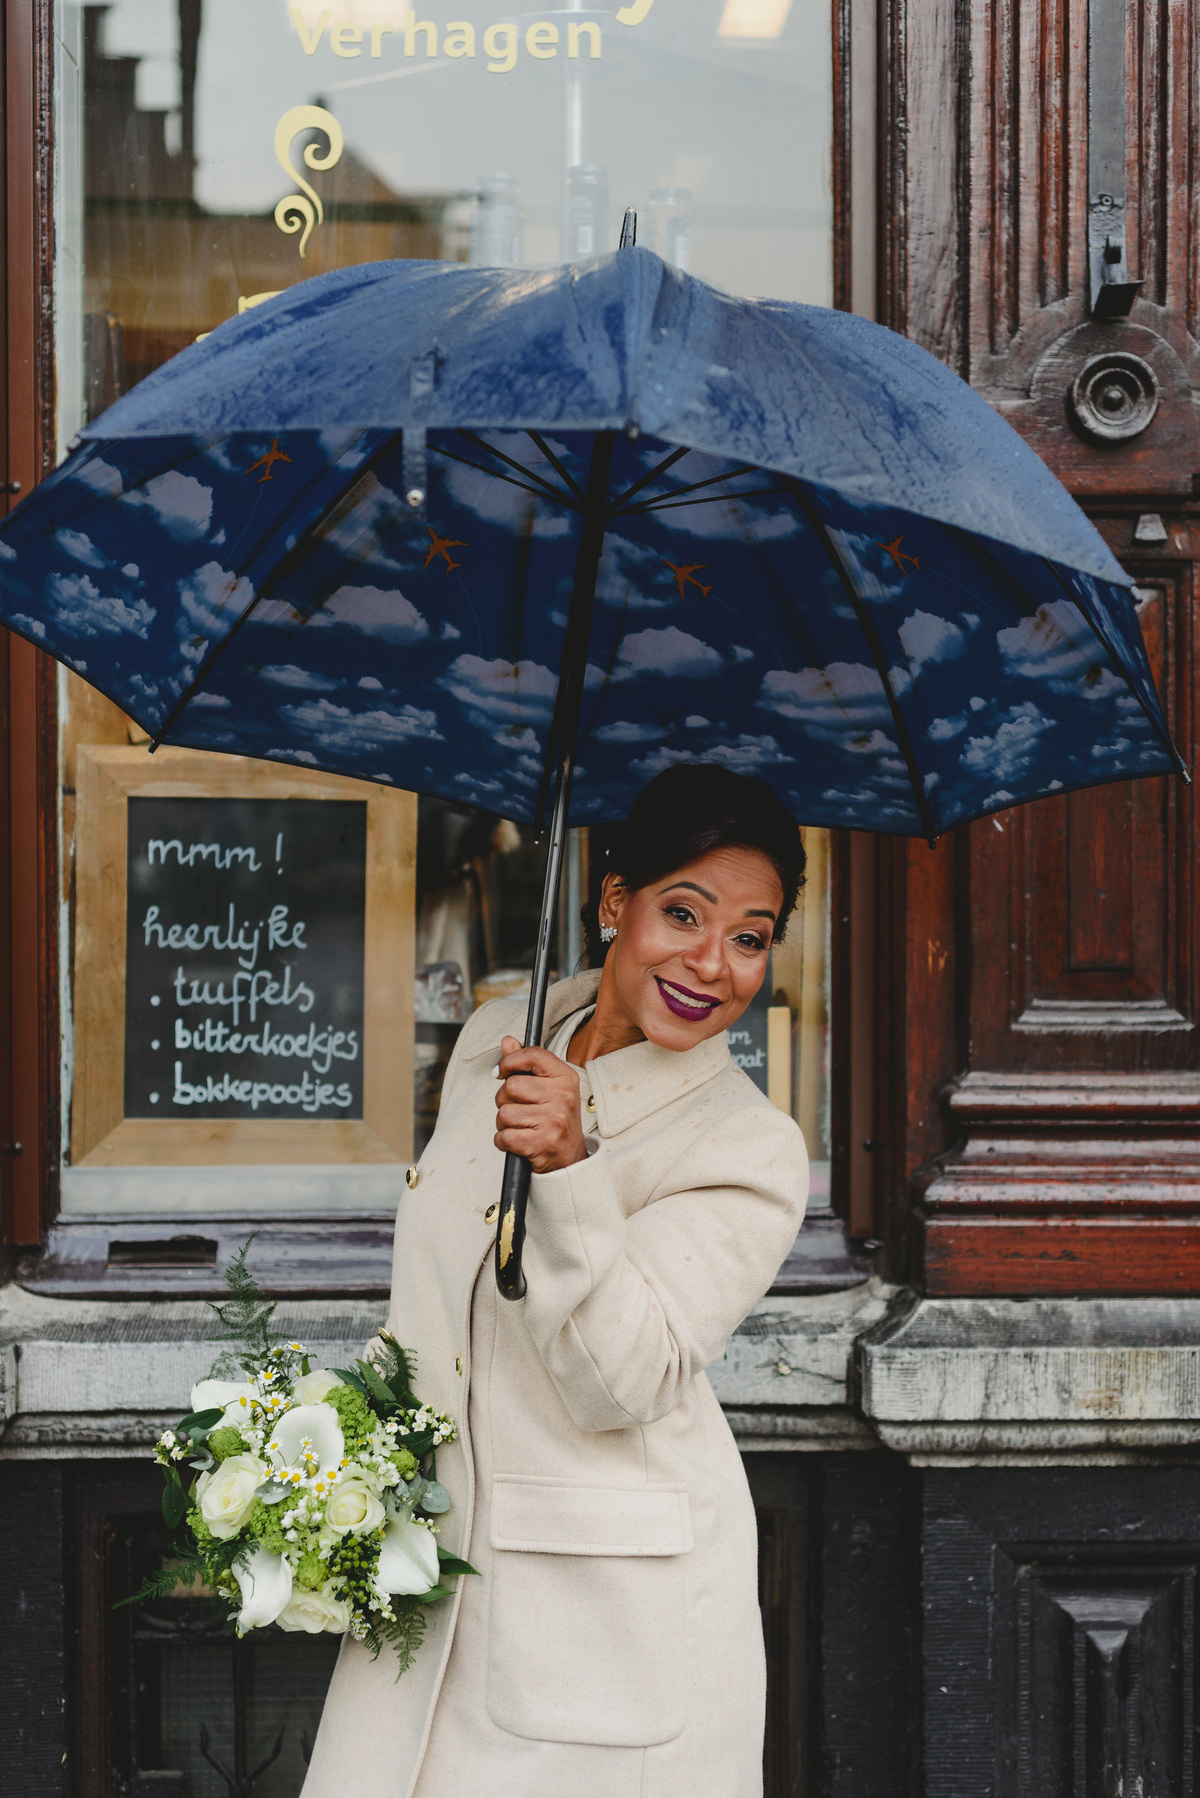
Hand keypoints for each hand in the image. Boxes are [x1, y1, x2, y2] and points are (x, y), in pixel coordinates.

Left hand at [493, 1035, 588, 1173]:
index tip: (501, 1071)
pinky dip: (503, 1141)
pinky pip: (504, 1136)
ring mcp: (553, 1121)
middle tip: (518, 1108)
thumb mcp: (548, 1087)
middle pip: (511, 1086)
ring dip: (504, 1123)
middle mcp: (562, 1097)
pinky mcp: (541, 1143)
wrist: (569, 1158)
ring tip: (520, 1126)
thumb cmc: (554, 1118)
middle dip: (504, 1099)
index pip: (532, 1055)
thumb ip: (526, 1063)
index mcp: (565, 1078)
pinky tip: (518, 1141)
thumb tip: (508, 1041)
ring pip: (504, 1113)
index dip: (510, 1061)